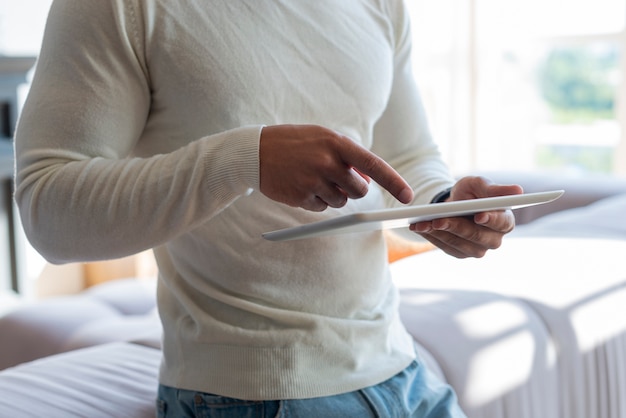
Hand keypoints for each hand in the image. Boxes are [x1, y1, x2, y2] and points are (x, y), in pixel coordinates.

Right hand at [259, 124, 412, 210]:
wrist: (255, 151)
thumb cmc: (294, 142)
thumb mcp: (322, 138)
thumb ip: (347, 156)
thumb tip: (367, 182)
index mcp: (336, 143)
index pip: (373, 165)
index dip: (394, 182)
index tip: (409, 196)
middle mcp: (327, 162)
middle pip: (359, 191)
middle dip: (353, 189)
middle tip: (336, 178)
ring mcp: (313, 181)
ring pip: (341, 202)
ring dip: (333, 194)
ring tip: (313, 178)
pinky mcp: (301, 197)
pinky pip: (322, 208)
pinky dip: (317, 201)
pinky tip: (302, 186)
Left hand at [410, 176, 523, 257]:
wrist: (454, 204)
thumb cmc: (471, 193)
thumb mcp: (479, 185)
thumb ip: (495, 189)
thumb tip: (518, 190)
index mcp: (505, 221)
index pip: (501, 223)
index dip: (490, 219)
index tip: (478, 215)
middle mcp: (494, 239)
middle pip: (477, 236)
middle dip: (456, 227)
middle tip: (438, 220)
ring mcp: (477, 249)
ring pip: (459, 243)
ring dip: (439, 233)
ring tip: (421, 223)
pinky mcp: (460, 253)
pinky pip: (446, 247)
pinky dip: (432, 237)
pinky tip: (419, 227)